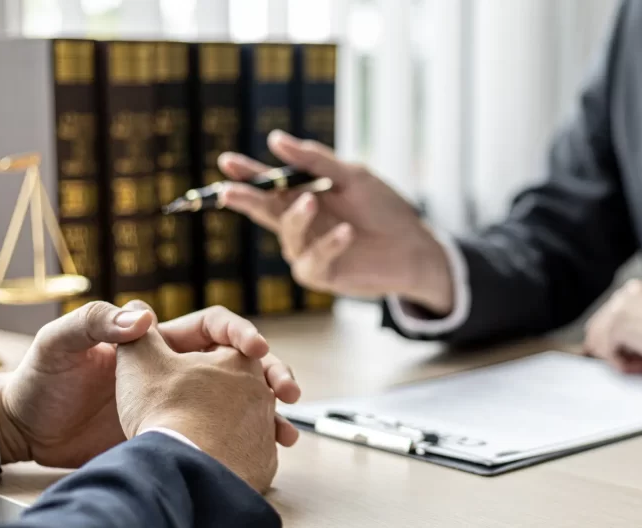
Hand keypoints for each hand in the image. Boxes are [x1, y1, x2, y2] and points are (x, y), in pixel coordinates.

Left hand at [0, 302, 299, 467]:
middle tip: (287, 391)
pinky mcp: (175, 435)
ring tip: (285, 430)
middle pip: (241, 365)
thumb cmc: (42, 379)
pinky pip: (224, 435)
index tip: (255, 350)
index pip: (216, 327)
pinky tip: (263, 453)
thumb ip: (97, 322)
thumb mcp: (61, 342)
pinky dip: (249, 442)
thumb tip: (143, 318)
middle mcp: (179, 370)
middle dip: (272, 373)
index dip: (241, 333)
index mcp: (160, 342)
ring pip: (242, 402)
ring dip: (269, 412)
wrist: (28, 431)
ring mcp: (182, 404)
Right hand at [217, 130, 454, 314]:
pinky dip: (328, 245)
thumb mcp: (353, 177)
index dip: (247, 173)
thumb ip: (316, 161)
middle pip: (265, 211)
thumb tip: (275, 139)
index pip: (269, 184)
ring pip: (289, 235)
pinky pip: (312, 261)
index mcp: (302, 197)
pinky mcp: (323, 274)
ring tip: (312, 201)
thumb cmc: (384, 208)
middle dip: (246, 199)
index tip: (227, 162)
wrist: (414, 245)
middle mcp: (300, 224)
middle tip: (229, 191)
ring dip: (297, 218)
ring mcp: (308, 250)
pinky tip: (346, 232)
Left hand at [583, 280, 641, 379]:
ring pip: (598, 343)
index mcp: (638, 291)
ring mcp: (621, 306)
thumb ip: (636, 330)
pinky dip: (624, 366)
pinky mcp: (620, 325)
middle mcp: (626, 293)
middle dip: (615, 352)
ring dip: (622, 359)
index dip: (617, 346)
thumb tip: (601, 347)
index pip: (606, 321)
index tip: (641, 357)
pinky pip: (606, 354)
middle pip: (596, 331)